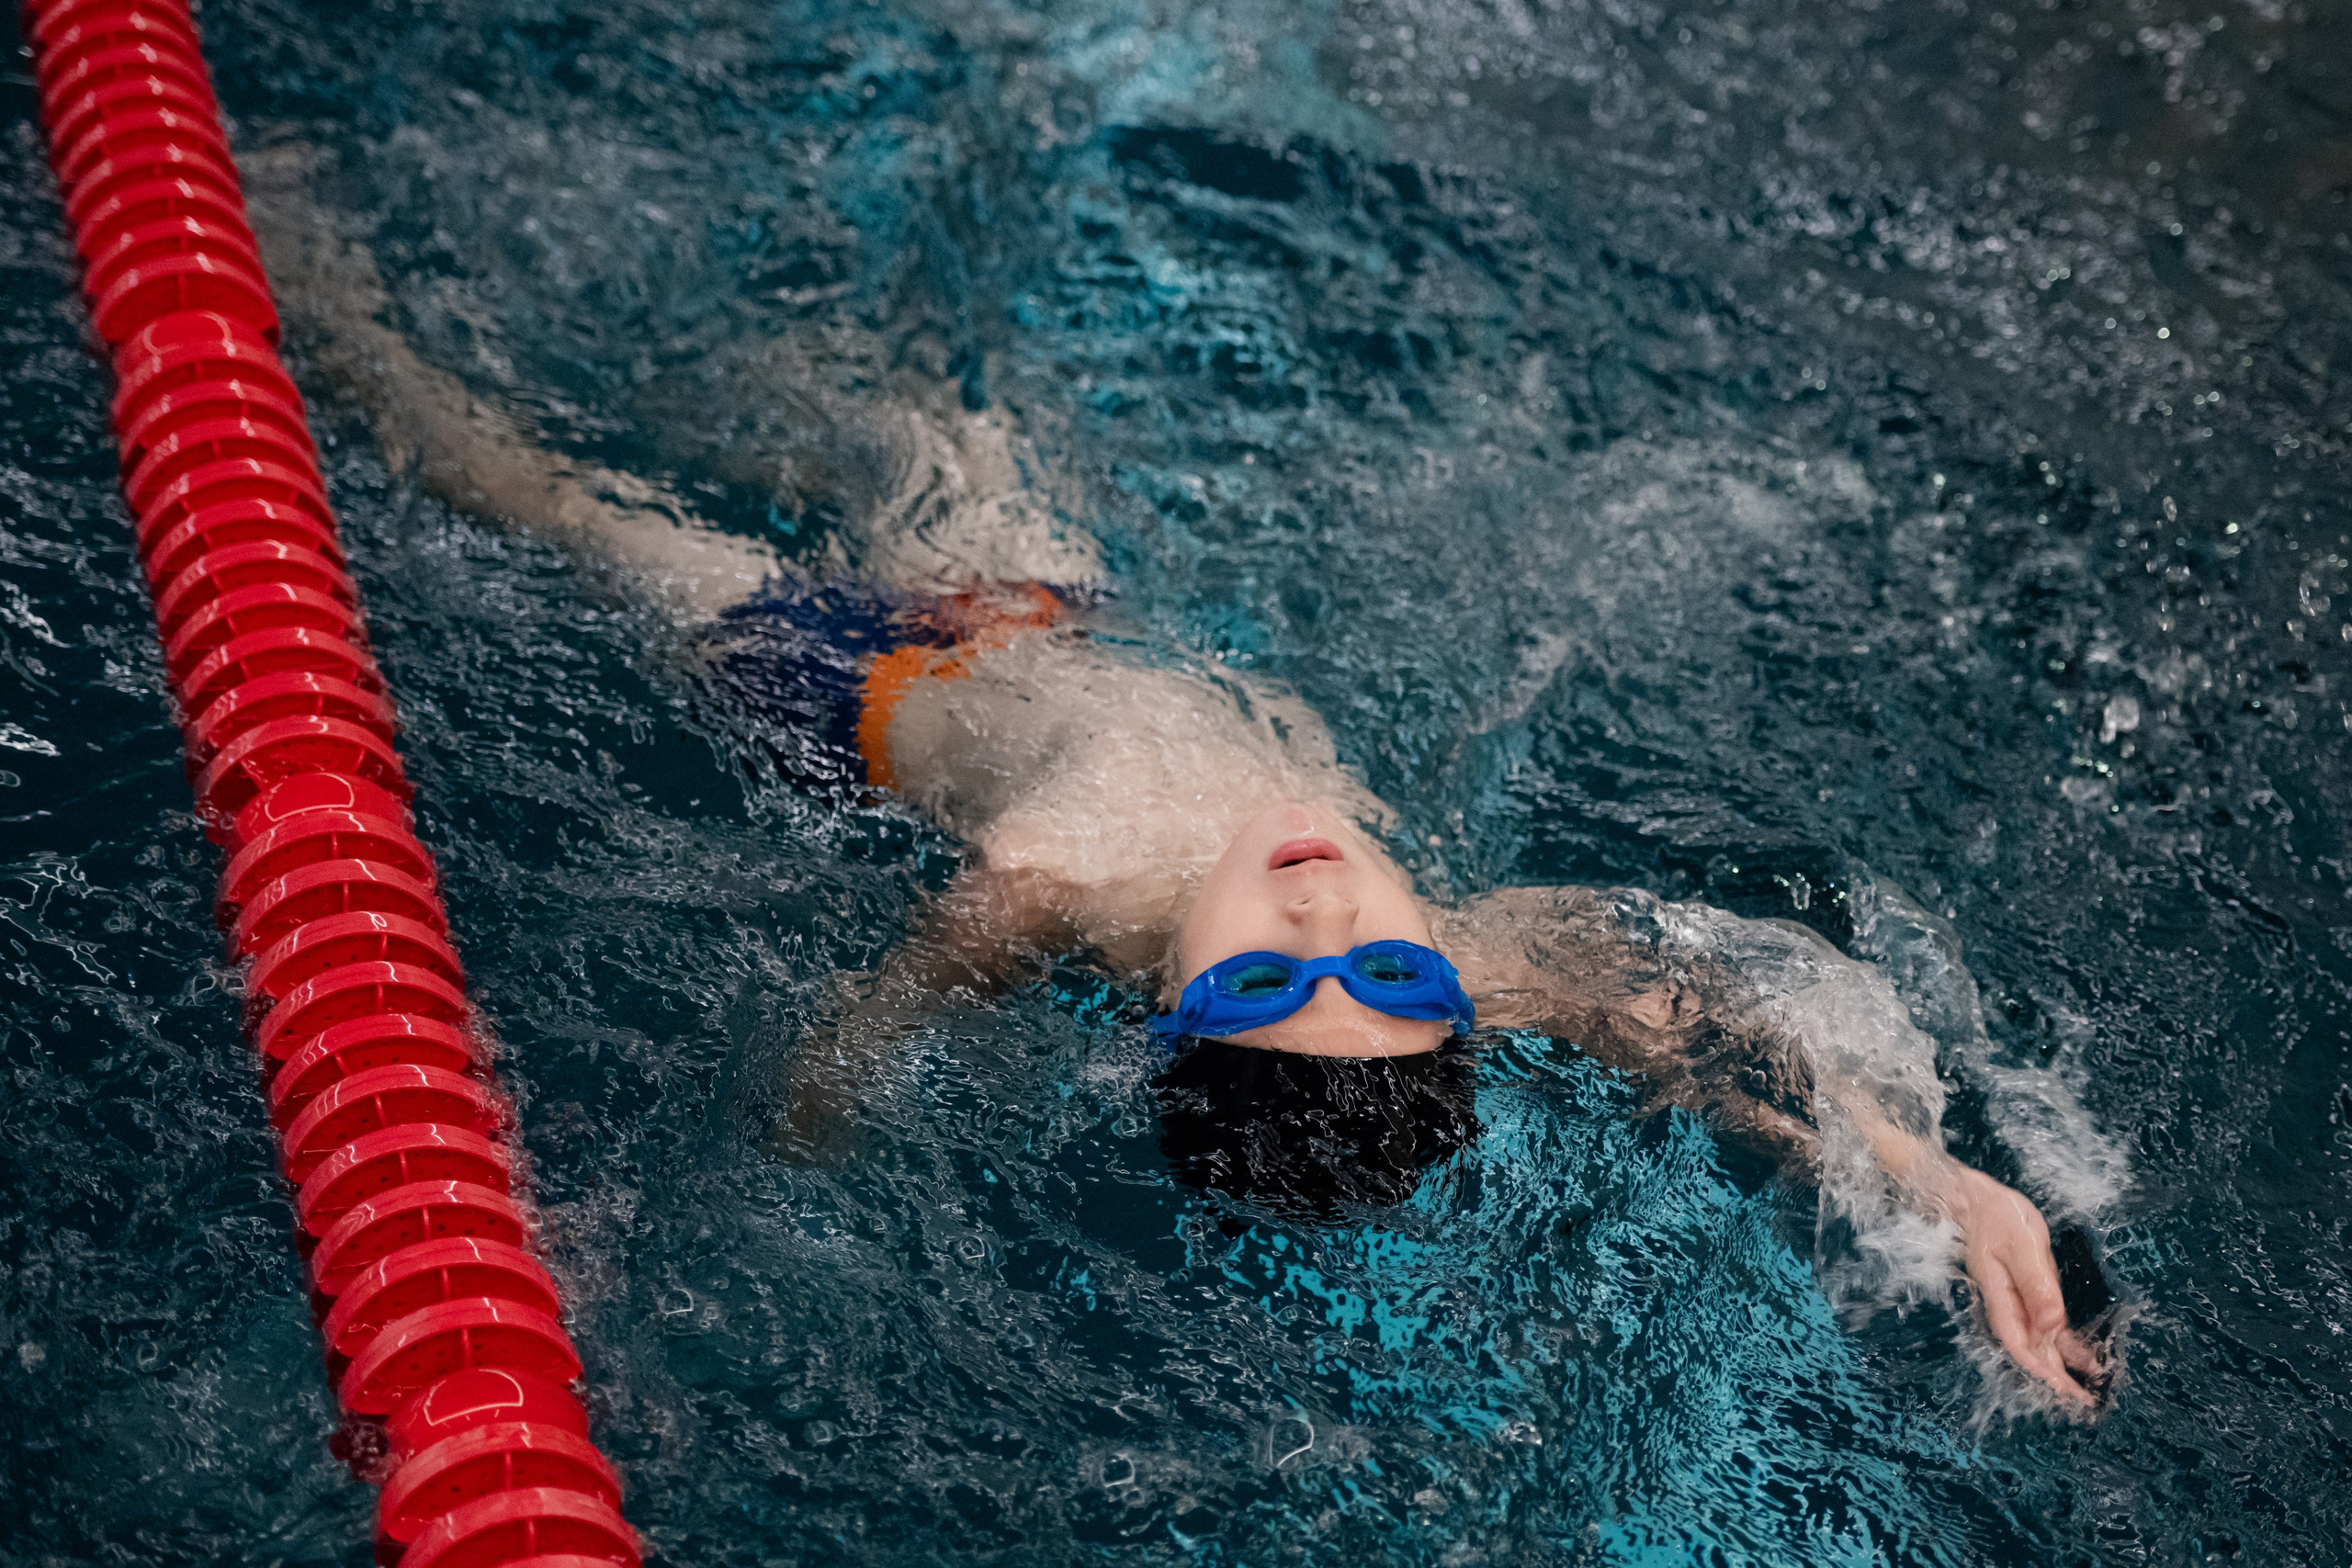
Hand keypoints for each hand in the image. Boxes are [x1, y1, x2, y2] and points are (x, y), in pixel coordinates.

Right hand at [1946, 1168, 2105, 1409]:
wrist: (1976, 1198)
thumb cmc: (1998, 1217)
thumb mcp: (2022, 1247)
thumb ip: (2037, 1286)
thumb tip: (2053, 1326)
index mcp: (2000, 1297)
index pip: (2019, 1343)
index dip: (2041, 1370)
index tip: (2065, 1393)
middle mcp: (2007, 1304)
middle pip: (2031, 1348)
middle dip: (2056, 1377)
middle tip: (2085, 1402)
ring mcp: (2017, 1298)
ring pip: (2040, 1339)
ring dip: (2063, 1362)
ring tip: (2092, 1384)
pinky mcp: (2027, 1290)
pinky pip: (2046, 1323)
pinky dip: (2063, 1341)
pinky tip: (2084, 1353)